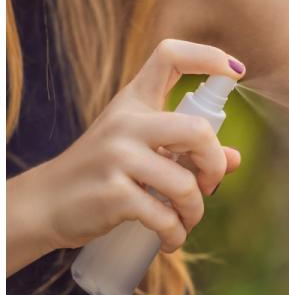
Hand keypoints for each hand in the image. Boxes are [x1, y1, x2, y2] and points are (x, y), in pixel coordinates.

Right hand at [7, 39, 244, 274]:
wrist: (46, 204)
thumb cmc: (102, 172)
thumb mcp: (141, 150)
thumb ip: (185, 150)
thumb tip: (235, 158)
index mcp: (133, 102)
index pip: (169, 56)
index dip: (207, 56)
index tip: (235, 70)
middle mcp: (126, 122)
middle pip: (198, 129)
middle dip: (215, 164)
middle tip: (208, 183)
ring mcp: (117, 157)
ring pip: (186, 183)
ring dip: (195, 211)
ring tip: (186, 220)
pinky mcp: (113, 194)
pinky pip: (165, 217)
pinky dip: (176, 234)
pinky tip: (171, 238)